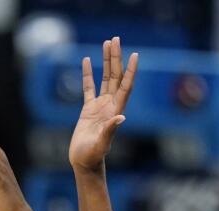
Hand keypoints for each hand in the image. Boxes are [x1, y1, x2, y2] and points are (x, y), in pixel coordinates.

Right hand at [69, 37, 137, 172]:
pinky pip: (88, 87)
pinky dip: (87, 74)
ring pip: (105, 78)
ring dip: (106, 61)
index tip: (135, 55)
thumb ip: (110, 130)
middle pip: (116, 76)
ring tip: (107, 43)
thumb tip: (120, 118)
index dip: (130, 70)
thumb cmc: (93, 156)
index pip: (125, 86)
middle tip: (115, 39)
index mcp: (116, 110)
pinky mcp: (88, 109)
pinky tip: (86, 61)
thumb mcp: (102, 144)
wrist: (84, 162)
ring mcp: (100, 106)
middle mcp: (110, 105)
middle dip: (116, 58)